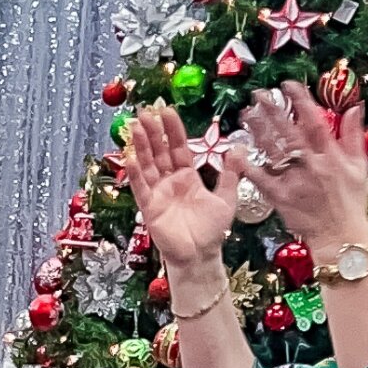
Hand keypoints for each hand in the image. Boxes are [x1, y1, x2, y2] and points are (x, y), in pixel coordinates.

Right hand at [123, 105, 242, 269]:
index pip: (178, 147)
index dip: (172, 130)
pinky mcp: (149, 208)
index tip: (167, 111)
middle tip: (145, 112)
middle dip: (152, 132)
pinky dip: (134, 174)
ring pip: (147, 165)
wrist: (201, 255)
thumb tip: (238, 147)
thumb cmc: (212, 230)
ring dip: (140, 146)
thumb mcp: (227, 197)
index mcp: (187, 177)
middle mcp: (170, 182)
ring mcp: (158, 194)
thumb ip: (230, 173)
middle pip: (159, 152)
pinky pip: (140, 188)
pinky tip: (129, 158)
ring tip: (134, 127)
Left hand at [240, 84, 367, 252]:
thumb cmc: (350, 200)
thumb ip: (353, 136)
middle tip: (258, 95)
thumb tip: (353, 107)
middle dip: (273, 112)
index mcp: (332, 155)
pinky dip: (248, 167)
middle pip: (289, 133)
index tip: (288, 85)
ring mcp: (295, 181)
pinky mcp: (281, 198)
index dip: (301, 102)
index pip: (315, 122)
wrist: (340, 235)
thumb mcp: (359, 166)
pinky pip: (261, 179)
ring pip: (273, 151)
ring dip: (258, 131)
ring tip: (245, 114)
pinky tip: (236, 153)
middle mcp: (312, 165)